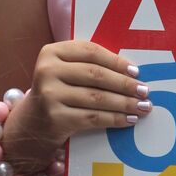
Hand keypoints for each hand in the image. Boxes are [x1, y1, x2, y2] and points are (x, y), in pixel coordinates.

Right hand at [3, 40, 151, 168]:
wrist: (30, 124)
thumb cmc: (57, 91)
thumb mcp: (65, 71)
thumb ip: (89, 64)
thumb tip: (132, 72)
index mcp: (51, 52)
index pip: (90, 52)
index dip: (116, 61)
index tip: (136, 71)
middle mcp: (47, 71)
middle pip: (96, 75)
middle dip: (125, 84)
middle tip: (145, 91)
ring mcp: (49, 95)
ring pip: (97, 98)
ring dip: (125, 103)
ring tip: (143, 106)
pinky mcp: (55, 118)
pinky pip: (93, 117)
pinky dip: (114, 119)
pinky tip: (129, 120)